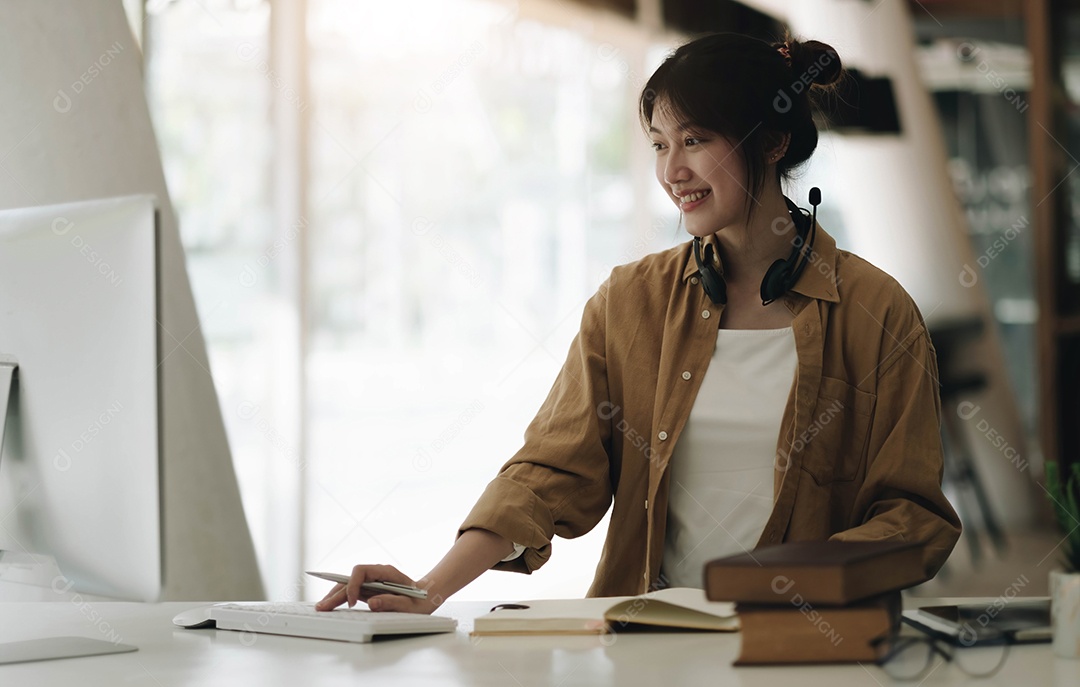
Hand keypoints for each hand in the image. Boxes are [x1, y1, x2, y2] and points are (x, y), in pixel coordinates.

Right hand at [314, 564, 440, 613]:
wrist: (426, 597)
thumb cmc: (419, 600)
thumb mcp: (409, 604)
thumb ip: (391, 602)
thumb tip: (371, 603)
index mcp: (385, 572)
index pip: (360, 571)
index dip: (352, 585)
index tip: (351, 601)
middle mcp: (375, 574)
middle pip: (350, 579)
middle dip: (336, 593)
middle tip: (322, 607)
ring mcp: (371, 582)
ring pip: (348, 585)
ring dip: (334, 596)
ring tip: (321, 607)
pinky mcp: (369, 590)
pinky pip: (351, 592)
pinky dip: (340, 599)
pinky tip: (330, 605)